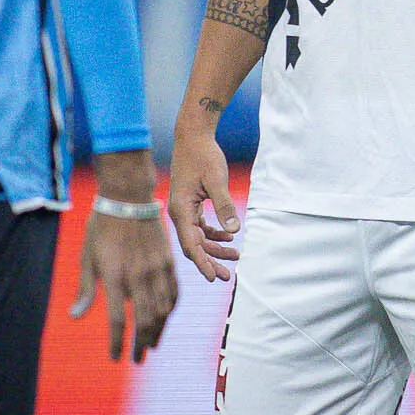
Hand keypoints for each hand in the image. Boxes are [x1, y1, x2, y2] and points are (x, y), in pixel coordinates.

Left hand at [72, 201, 178, 361]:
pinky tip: (165, 318)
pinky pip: (174, 292)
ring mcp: (156, 268)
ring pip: (162, 309)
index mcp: (114, 276)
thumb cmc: (101, 228)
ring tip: (152, 344)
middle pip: (145, 319)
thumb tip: (75, 316)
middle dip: (141, 343)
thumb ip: (86, 290)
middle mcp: (138, 275)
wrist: (127, 197)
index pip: (119, 319)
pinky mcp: (168, 261)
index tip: (116, 358)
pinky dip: (170, 310)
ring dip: (158, 331)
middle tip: (138, 358)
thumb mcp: (88, 258)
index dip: (118, 342)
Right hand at [169, 122, 242, 281]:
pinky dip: (214, 234)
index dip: (203, 263)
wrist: (193, 136)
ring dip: (215, 249)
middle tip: (228, 277)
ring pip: (198, 238)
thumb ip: (225, 205)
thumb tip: (234, 231)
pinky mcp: (191, 204)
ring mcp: (184, 209)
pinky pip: (200, 227)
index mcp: (181, 210)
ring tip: (235, 257)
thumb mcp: (217, 180)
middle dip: (211, 261)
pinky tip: (229, 238)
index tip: (215, 278)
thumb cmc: (203, 156)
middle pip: (194, 245)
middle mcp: (179, 213)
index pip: (191, 244)